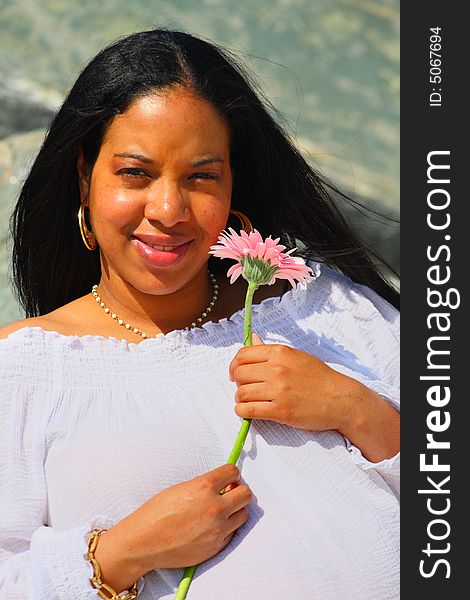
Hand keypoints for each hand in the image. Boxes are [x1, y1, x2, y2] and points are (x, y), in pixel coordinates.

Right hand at [95, 464, 253, 582]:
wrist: (143, 542)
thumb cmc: (156, 513)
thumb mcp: (181, 488)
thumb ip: (205, 485)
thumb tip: (223, 485)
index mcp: (204, 487)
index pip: (233, 472)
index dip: (231, 474)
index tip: (228, 477)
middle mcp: (215, 507)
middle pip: (245, 494)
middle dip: (238, 491)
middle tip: (229, 493)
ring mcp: (217, 529)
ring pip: (243, 514)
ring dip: (235, 510)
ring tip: (221, 511)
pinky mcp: (216, 547)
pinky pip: (231, 533)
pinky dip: (225, 528)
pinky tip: (211, 527)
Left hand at [228, 332, 361, 432]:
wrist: (341, 399)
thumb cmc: (320, 377)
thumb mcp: (296, 356)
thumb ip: (271, 350)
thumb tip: (253, 338)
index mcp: (280, 353)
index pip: (243, 355)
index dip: (234, 365)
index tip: (235, 374)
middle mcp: (277, 369)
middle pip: (240, 374)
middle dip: (238, 383)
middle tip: (245, 389)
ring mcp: (279, 390)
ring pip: (242, 393)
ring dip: (240, 399)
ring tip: (248, 402)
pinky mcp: (281, 411)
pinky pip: (249, 411)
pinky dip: (243, 412)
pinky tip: (248, 412)